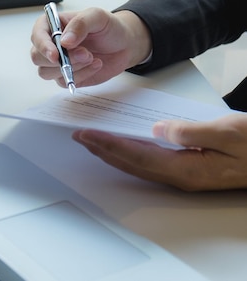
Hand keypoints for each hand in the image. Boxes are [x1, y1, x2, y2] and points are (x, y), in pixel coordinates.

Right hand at [30, 7, 151, 88]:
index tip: (55, 55)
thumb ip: (80, 24)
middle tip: (85, 54)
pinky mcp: (65, 76)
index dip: (42, 46)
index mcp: (52, 25)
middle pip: (37, 57)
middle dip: (60, 59)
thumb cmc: (108, 27)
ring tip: (92, 58)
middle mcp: (50, 44)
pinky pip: (64, 81)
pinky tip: (96, 65)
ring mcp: (56, 62)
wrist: (123, 45)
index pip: (37, 35)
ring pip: (47, 72)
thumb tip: (64, 41)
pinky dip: (82, 75)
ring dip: (71, 68)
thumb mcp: (97, 16)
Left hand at [72, 113, 246, 190]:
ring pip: (139, 165)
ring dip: (113, 153)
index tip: (86, 136)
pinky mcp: (189, 170)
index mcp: (187, 169)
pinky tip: (124, 147)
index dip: (108, 145)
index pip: (136, 156)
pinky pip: (150, 163)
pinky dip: (131, 153)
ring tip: (93, 141)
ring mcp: (185, 175)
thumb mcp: (226, 131)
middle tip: (79, 137)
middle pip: (131, 163)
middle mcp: (181, 176)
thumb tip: (158, 130)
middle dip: (102, 150)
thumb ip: (189, 131)